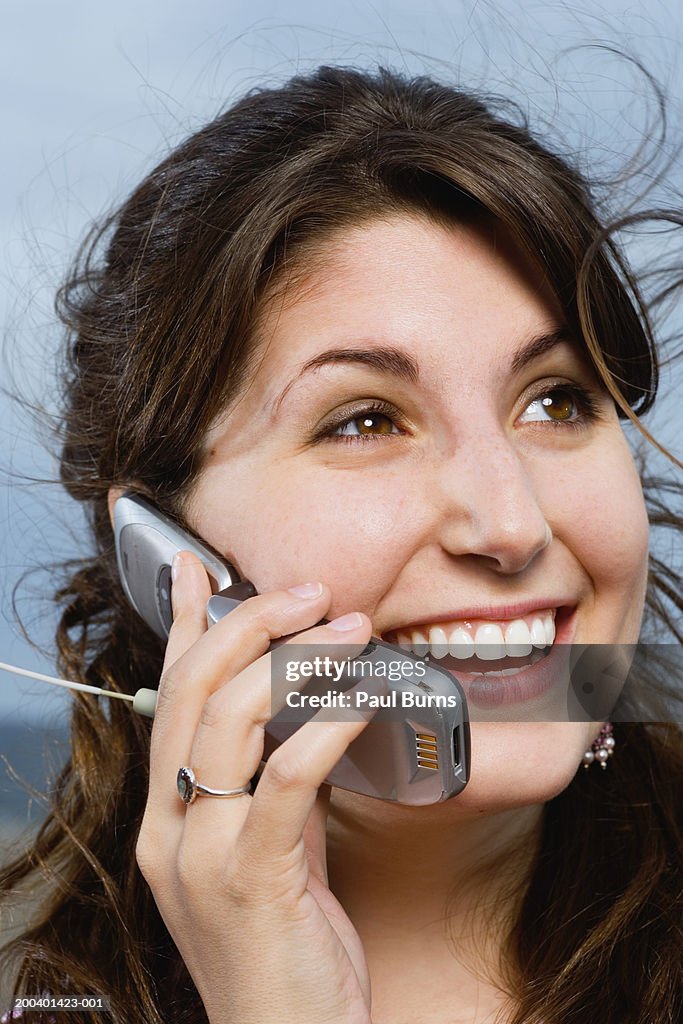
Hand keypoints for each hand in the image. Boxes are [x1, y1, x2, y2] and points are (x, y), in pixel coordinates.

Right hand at [136, 552, 376, 1023]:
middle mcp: (169, 828)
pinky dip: (326, 724)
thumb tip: (310, 714)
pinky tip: (363, 697)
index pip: (169, 695)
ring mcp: (201, 855)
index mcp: (168, 815)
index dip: (180, 624)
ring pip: (231, 719)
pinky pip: (285, 778)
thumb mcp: (274, 849)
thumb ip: (276, 785)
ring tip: (352, 629)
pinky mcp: (252, 880)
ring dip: (298, 661)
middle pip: (194, 690)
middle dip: (250, 623)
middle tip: (311, 592)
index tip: (195, 567)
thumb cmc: (287, 947)